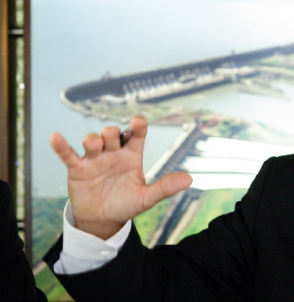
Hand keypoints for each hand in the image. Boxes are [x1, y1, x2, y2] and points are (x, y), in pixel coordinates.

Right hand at [50, 115, 192, 239]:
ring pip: (92, 141)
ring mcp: (95, 159)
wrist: (104, 220)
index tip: (138, 121)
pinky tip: (55, 137)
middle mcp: (114, 153)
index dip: (137, 125)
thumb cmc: (126, 204)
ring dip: (92, 139)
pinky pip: (68, 154)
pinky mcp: (77, 169)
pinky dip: (61, 146)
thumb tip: (189, 179)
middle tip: (113, 138)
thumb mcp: (147, 197)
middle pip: (112, 134)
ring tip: (93, 143)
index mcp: (132, 155)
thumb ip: (165, 187)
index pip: (136, 135)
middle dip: (111, 132)